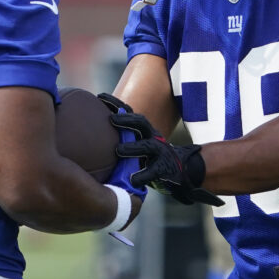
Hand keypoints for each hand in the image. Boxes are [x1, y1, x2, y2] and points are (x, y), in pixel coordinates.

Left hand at [97, 93, 223, 206]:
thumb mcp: (140, 142)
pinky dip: (142, 176)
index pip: (130, 112)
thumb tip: (96, 130)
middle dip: (126, 120)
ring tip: (119, 150)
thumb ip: (124, 137)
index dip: (116, 104)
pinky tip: (133, 180)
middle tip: (111, 119)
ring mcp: (159, 153)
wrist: (182, 169)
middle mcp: (152, 137)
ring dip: (133, 147)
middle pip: (141, 123)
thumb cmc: (151, 156)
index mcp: (144, 130)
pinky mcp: (163, 169)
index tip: (100, 97)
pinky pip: (152, 172)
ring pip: (147, 146)